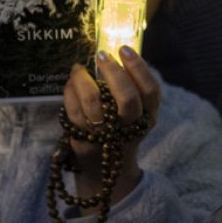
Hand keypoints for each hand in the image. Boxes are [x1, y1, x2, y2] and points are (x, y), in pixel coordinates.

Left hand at [62, 47, 159, 206]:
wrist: (105, 172)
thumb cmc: (120, 131)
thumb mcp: (136, 114)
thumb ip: (131, 88)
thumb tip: (116, 51)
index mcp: (148, 117)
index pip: (150, 91)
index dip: (138, 68)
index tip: (124, 50)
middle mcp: (130, 128)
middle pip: (127, 98)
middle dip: (112, 71)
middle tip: (101, 55)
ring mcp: (106, 135)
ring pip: (93, 102)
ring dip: (84, 79)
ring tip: (80, 68)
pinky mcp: (83, 140)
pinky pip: (73, 109)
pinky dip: (70, 90)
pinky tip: (72, 81)